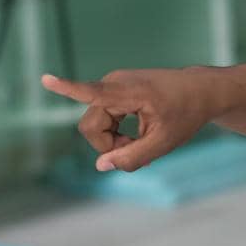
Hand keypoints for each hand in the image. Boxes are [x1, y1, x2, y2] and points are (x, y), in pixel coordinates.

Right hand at [40, 68, 218, 171]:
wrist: (200, 91)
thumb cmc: (186, 114)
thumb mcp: (165, 143)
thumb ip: (133, 157)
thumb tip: (100, 166)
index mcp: (130, 92)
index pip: (93, 93)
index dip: (67, 89)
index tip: (46, 78)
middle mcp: (114, 83)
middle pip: (91, 127)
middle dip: (109, 145)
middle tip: (138, 150)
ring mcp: (111, 84)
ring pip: (96, 125)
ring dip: (114, 140)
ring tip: (141, 142)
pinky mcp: (112, 89)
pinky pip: (102, 118)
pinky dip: (116, 131)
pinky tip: (136, 135)